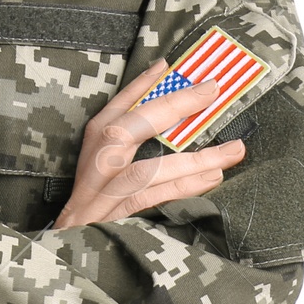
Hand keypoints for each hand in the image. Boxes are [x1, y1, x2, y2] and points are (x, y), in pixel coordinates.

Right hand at [51, 58, 245, 229]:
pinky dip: (185, 187)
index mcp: (95, 137)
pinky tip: (213, 177)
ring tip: (233, 150)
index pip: (121, 102)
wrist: (70, 240)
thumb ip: (132, 128)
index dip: (146, 82)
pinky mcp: (116, 215)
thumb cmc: (96, 194)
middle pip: (131, 126)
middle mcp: (97, 159)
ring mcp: (104, 190)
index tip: (174, 64)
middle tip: (211, 91)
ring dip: (195, 159)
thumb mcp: (105, 155)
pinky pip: (155, 198)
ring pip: (149, 169)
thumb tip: (167, 89)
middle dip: (174, 106)